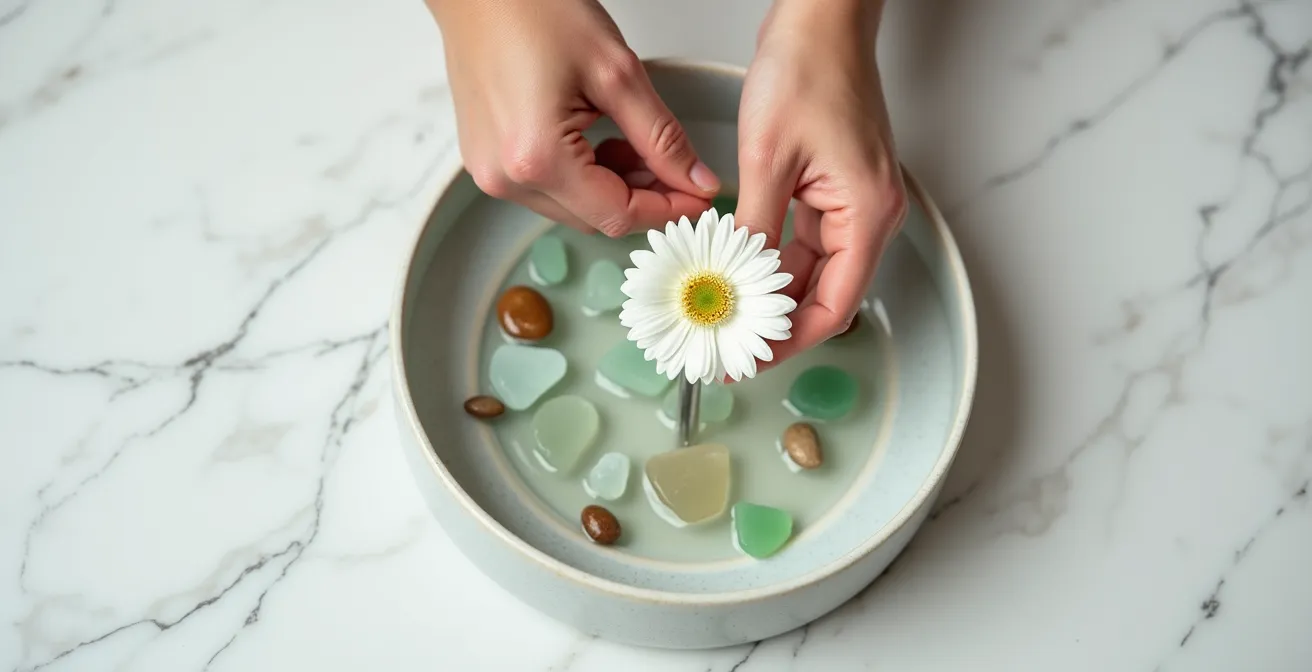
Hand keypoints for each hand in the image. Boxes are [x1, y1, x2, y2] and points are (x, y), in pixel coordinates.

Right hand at [426, 0, 720, 235]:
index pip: (619, 214)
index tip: (700, 197)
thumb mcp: (615, 71)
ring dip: (615, 188)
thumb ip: (661, 135)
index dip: (668, 210)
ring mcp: (491, 173)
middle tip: (680, 171)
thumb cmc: (532, 10)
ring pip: (574, 207)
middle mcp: (506, 177)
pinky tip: (604, 145)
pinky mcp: (487, 162)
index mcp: (537, 159)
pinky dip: (585, 177)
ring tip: (642, 148)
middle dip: (645, 200)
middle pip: (596, 218)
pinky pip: (548, 189)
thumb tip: (695, 180)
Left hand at [735, 0, 906, 367]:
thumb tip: (734, 283)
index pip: (833, 306)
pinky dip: (773, 259)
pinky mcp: (835, 188)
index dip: (791, 341)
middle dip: (776, 322)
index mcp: (867, 214)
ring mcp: (853, 202)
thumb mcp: (768, 158)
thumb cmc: (809, 70)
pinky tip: (737, 270)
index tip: (750, 357)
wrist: (821, 20)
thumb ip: (754, 229)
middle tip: (728, 342)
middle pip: (825, 294)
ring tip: (725, 313)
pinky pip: (805, 240)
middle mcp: (869, 215)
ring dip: (771, 292)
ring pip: (812, 269)